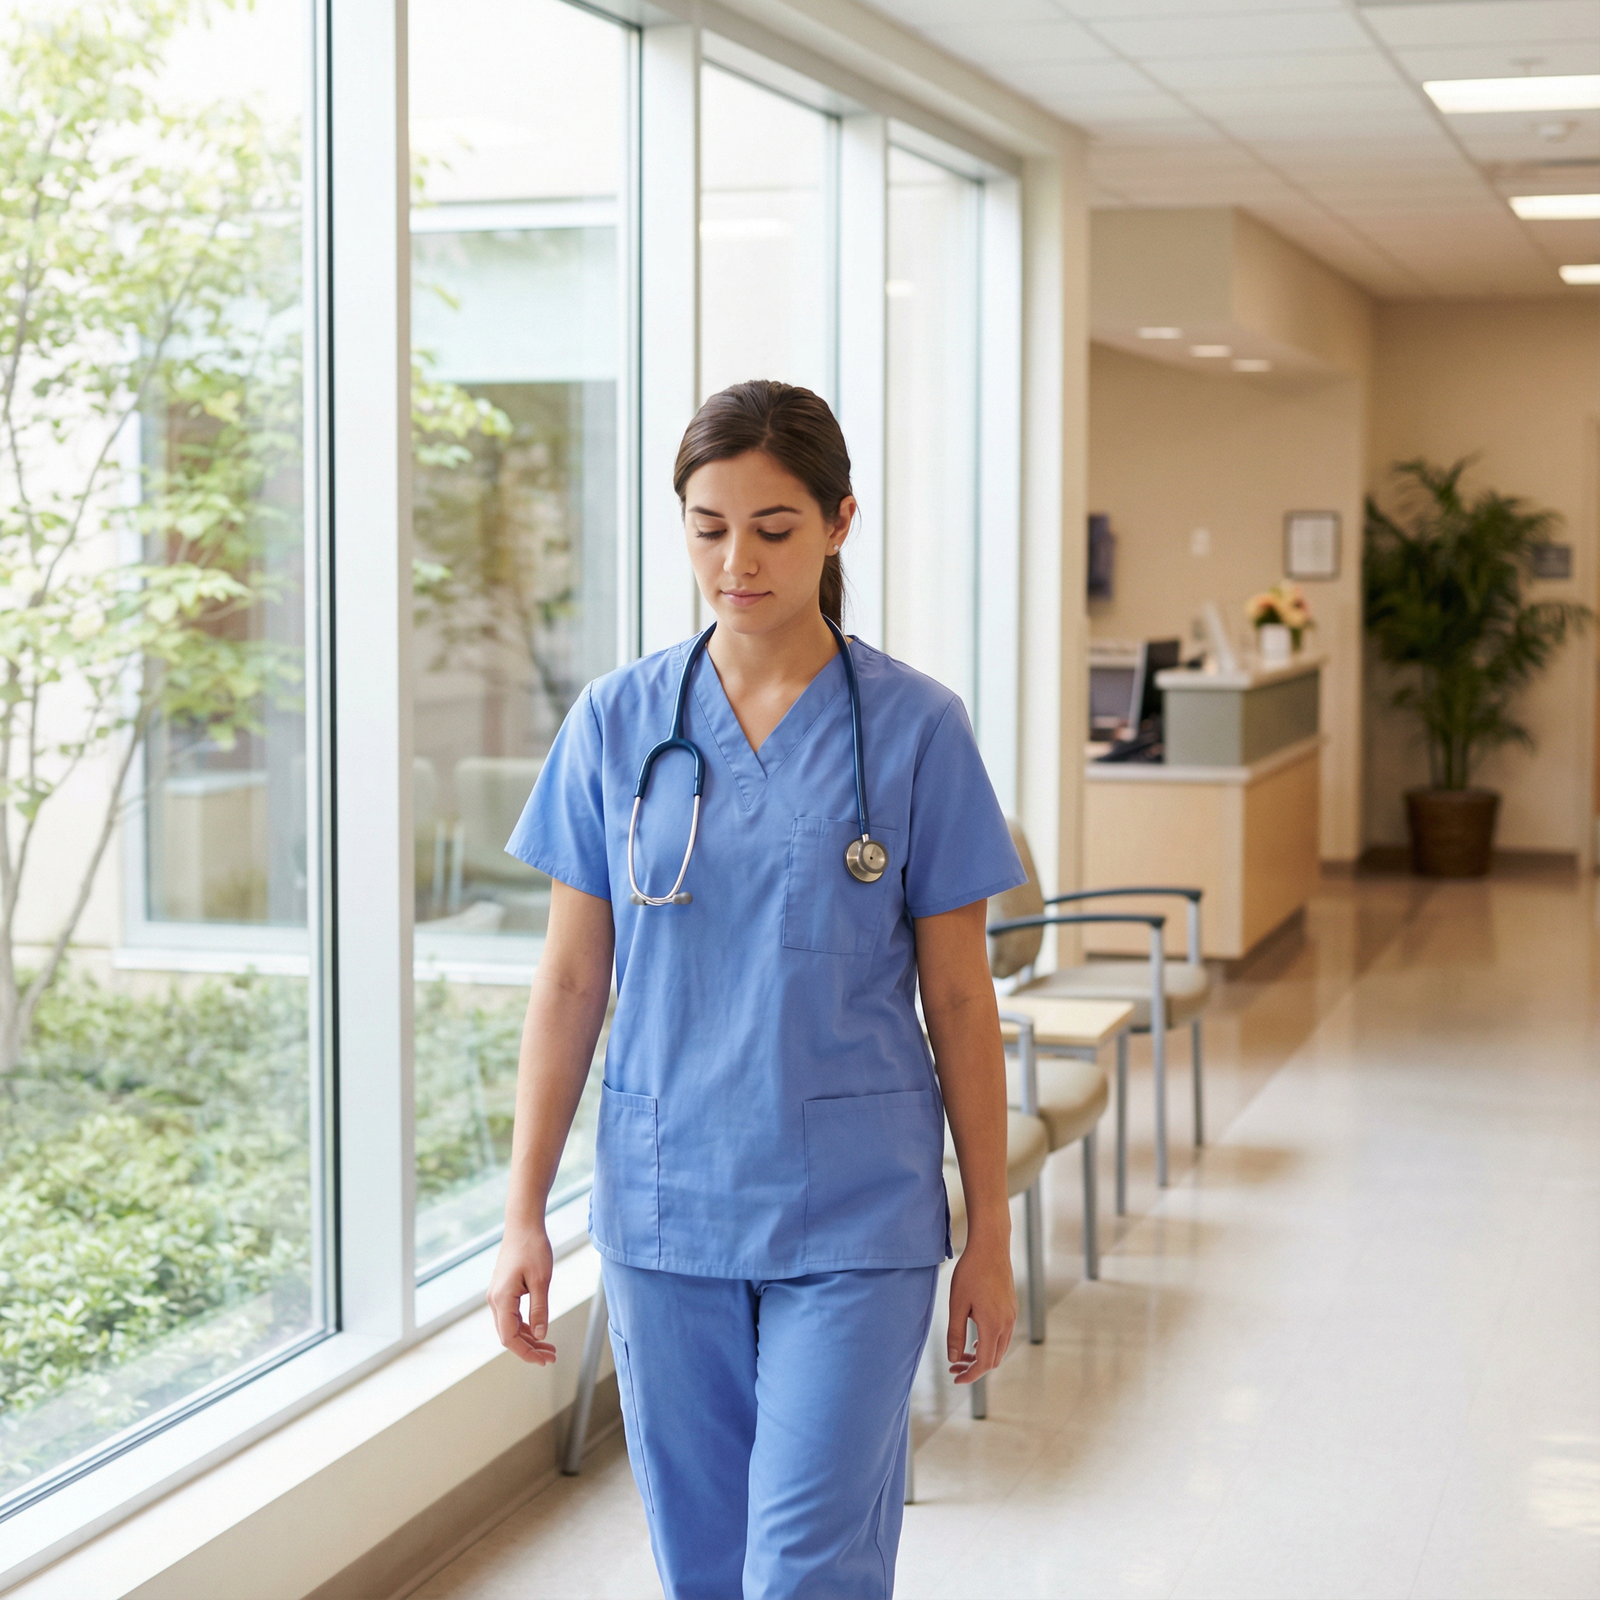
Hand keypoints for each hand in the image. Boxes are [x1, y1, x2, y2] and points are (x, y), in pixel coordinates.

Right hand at [487, 1222, 556, 1365]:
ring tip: (549, 1347)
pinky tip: (539, 1331)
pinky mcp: (503, 1290)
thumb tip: (541, 1335)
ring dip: (528, 1339)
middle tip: (551, 1356)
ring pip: (510, 1327)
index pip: (509, 1338)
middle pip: (508, 1335)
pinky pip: (512, 1316)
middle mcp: (495, 1300)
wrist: (523, 1225)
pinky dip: (525, 1326)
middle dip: (529, 1349)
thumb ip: (540, 1310)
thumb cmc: (533, 1248)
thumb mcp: (542, 1280)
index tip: (544, 1360)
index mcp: (502, 1299)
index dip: (526, 1353)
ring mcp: (497, 1295)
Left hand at [946, 1234, 1015, 1383]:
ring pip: (1000, 1348)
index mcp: (993, 1325)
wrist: (991, 1246)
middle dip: (974, 1367)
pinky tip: (975, 1337)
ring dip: (982, 1355)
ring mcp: (1012, 1316)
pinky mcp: (1012, 1308)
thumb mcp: (957, 1304)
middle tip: (954, 1365)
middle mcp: (1007, 1324)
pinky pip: (1003, 1335)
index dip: (970, 1375)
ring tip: (962, 1353)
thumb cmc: (970, 1273)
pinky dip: (989, 1343)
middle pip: (994, 1359)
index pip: (984, 1363)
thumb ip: (955, 1334)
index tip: (955, 1378)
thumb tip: (953, 1359)